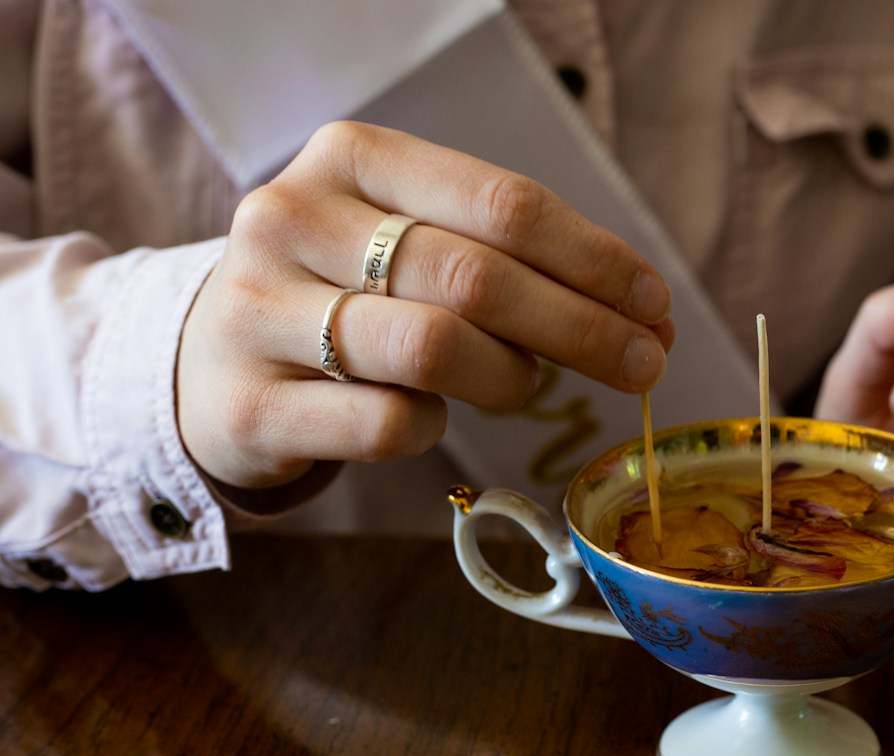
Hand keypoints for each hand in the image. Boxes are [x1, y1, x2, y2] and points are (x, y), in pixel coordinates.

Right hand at [178, 121, 674, 491]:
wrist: (206, 360)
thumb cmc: (342, 293)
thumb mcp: (409, 241)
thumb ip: (510, 259)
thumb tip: (644, 314)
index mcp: (352, 159)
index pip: (504, 206)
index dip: (596, 261)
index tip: (655, 306)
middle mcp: (294, 220)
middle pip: (479, 278)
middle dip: (582, 328)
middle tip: (643, 364)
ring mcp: (261, 311)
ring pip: (436, 348)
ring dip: (511, 379)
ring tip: (522, 384)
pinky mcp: (251, 403)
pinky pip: (388, 424)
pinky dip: (431, 427)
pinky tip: (424, 414)